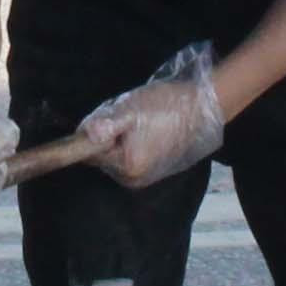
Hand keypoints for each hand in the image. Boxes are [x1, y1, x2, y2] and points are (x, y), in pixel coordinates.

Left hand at [73, 40, 225, 190]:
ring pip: (114, 158)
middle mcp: (133, 179)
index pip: (90, 154)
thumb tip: (85, 135)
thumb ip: (105, 124)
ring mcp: (143, 178)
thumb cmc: (165, 107)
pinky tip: (143, 131)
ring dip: (117, 141)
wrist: (199, 110)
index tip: (108, 117)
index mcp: (127, 166)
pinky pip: (127, 159)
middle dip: (105, 138)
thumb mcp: (130, 110)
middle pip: (101, 157)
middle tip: (123, 117)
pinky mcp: (151, 172)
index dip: (93, 133)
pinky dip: (128, 145)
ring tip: (136, 122)